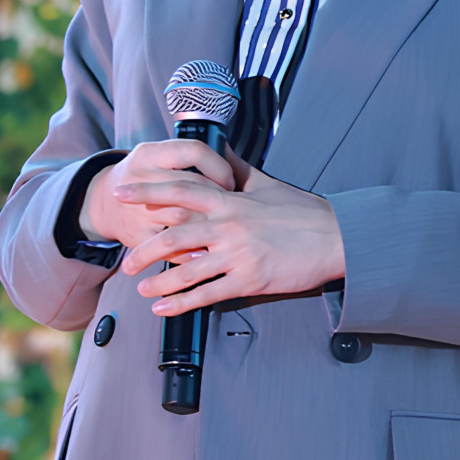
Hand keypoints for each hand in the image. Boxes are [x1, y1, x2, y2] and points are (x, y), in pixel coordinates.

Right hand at [82, 139, 235, 249]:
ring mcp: (137, 208)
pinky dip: (191, 251)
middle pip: (191, 186)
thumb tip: (231, 157)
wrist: (102, 204)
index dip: (219, 167)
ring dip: (208, 226)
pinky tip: (206, 252)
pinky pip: (170, 247)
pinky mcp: (137, 235)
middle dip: (217, 200)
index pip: (194, 151)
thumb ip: (190, 158)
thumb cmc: (144, 179)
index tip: (230, 182)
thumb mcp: (158, 158)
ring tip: (225, 230)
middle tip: (233, 209)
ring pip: (182, 216)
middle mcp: (141, 177)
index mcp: (150, 153)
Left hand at [115, 155, 345, 312]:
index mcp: (230, 200)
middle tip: (125, 259)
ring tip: (140, 288)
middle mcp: (229, 226)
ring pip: (186, 270)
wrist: (337, 237)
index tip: (123, 191)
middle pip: (174, 235)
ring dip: (159, 282)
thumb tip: (222, 150)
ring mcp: (238, 255)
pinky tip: (164, 309)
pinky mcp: (250, 280)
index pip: (180, 191)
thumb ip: (238, 170)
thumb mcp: (267, 184)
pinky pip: (208, 294)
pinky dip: (181, 304)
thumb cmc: (303, 211)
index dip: (147, 190)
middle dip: (144, 248)